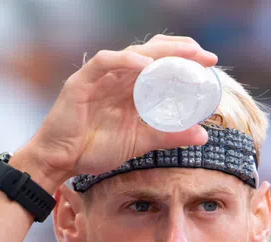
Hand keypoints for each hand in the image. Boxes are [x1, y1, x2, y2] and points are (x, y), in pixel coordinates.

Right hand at [15, 35, 217, 185]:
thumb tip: (204, 135)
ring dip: (160, 53)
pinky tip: (147, 66)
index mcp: (131, 89)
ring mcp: (100, 77)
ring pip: (133, 54)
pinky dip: (126, 61)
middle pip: (152, 54)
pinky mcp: (82, 82)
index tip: (210, 66)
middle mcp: (118, 78)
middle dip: (180, 52)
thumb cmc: (95, 149)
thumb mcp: (140, 143)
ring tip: (185, 54)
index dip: (185, 61)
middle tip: (206, 57)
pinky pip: (105, 63)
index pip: (161, 65)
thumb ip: (169, 136)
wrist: (60, 161)